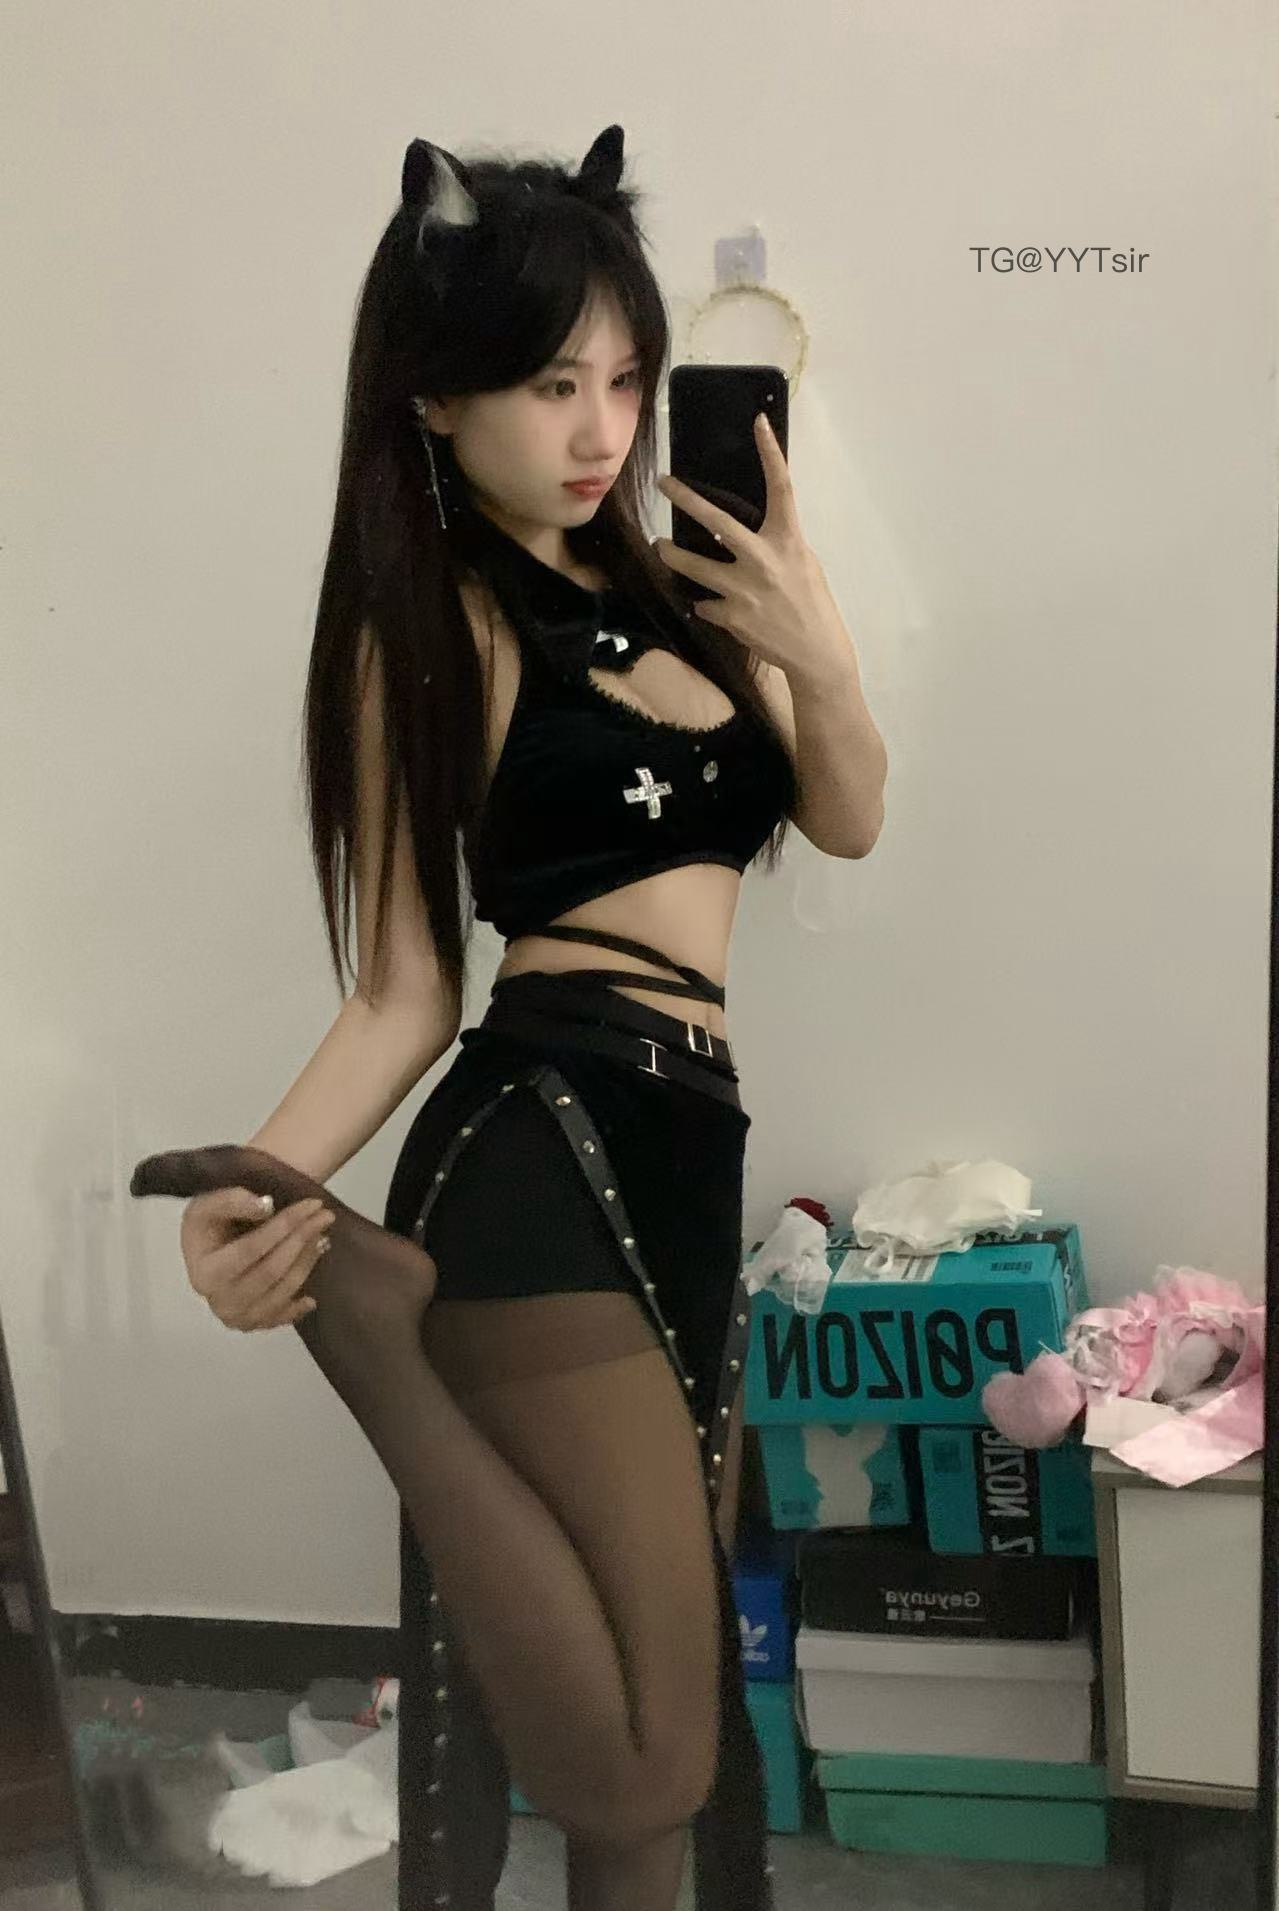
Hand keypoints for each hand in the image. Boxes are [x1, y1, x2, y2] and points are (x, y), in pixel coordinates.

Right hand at [179, 1187, 334, 1331]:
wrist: (204, 1250)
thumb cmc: (207, 1225)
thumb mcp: (208, 1203)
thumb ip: (232, 1200)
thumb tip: (266, 1206)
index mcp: (205, 1271)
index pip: (252, 1248)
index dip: (285, 1225)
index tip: (313, 1204)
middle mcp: (218, 1300)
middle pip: (271, 1271)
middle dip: (302, 1240)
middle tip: (326, 1216)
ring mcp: (236, 1316)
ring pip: (282, 1292)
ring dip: (307, 1264)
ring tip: (324, 1238)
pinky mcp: (251, 1324)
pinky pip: (281, 1318)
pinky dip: (299, 1305)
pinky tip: (313, 1294)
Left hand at [653, 413, 849, 685]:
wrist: (815, 653)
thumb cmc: (811, 603)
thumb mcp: (803, 563)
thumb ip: (777, 543)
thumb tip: (747, 529)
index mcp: (788, 540)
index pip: (781, 487)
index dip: (770, 453)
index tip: (758, 422)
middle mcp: (764, 559)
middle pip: (717, 521)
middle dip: (686, 499)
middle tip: (663, 483)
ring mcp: (744, 589)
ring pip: (694, 566)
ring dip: (672, 555)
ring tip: (659, 546)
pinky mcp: (732, 616)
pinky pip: (705, 604)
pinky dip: (707, 604)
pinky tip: (714, 607)